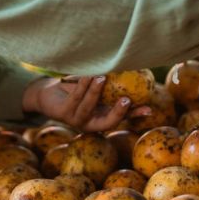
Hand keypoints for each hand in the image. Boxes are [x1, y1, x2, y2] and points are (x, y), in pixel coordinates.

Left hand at [22, 76, 151, 131]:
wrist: (49, 95)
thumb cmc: (76, 91)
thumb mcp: (97, 91)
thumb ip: (112, 89)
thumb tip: (138, 76)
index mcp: (100, 119)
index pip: (122, 119)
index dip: (135, 116)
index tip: (148, 109)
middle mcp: (90, 124)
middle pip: (107, 123)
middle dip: (117, 113)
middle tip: (126, 99)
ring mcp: (76, 120)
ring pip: (89, 108)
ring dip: (96, 92)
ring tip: (102, 77)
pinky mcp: (63, 113)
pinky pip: (75, 99)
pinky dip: (82, 86)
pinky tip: (88, 75)